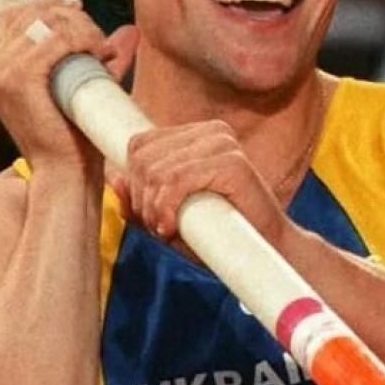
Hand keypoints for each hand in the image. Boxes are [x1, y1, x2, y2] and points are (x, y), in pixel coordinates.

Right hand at [0, 0, 137, 170]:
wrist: (68, 173)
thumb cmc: (77, 136)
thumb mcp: (87, 86)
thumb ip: (102, 58)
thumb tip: (130, 31)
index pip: (15, 14)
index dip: (48, 3)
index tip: (80, 9)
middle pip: (29, 12)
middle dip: (70, 15)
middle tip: (98, 38)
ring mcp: (0, 75)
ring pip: (43, 23)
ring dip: (79, 26)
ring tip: (101, 48)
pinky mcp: (17, 82)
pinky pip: (50, 41)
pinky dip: (78, 38)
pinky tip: (96, 50)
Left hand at [111, 121, 291, 248]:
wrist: (268, 253)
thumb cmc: (220, 237)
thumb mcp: (170, 219)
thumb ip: (142, 201)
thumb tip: (116, 180)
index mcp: (199, 135)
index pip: (140, 143)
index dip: (134, 182)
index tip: (149, 214)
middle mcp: (212, 131)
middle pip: (142, 156)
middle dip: (141, 198)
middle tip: (159, 226)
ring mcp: (224, 144)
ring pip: (156, 170)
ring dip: (152, 208)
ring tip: (168, 229)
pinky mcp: (232, 163)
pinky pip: (175, 181)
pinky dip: (165, 208)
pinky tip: (173, 227)